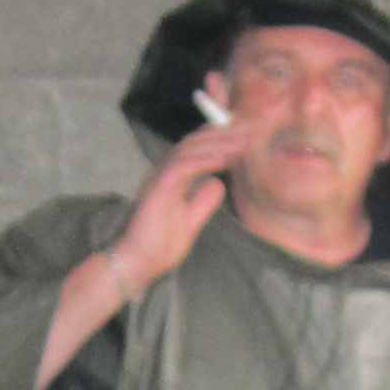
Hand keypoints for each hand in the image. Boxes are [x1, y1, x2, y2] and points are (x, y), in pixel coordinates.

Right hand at [107, 93, 254, 295]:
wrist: (138, 263)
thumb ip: (203, 201)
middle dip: (223, 131)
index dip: (218, 132)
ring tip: (243, 141)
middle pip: (196, 140)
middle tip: (251, 127)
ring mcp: (160, 177)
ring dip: (218, 142)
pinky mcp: (159, 188)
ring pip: (190, 148)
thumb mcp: (191, 220)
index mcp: (173, 176)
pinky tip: (225, 159)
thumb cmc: (159, 244)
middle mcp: (166, 170)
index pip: (197, 146)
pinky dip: (205, 160)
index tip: (245, 128)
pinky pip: (183, 166)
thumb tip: (217, 184)